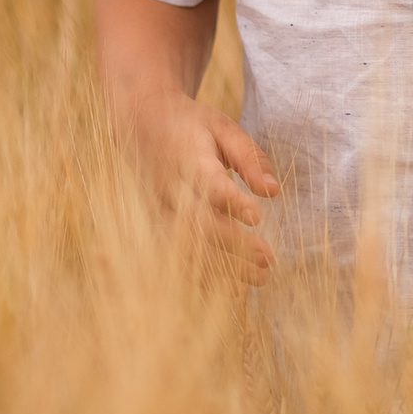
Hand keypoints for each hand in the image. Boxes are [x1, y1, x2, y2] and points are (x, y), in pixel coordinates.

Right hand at [120, 89, 280, 285]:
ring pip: (186, 246)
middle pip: (198, 222)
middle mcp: (168, 187)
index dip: (230, 202)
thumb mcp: (223, 127)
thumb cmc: (191, 126)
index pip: (208, 183)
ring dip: (223, 267)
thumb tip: (273, 192)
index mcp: (188, 157)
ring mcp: (158, 209)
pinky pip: (176, 257)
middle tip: (268, 258)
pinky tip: (233, 288)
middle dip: (234, 244)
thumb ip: (249, 157)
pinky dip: (202, 276)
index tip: (257, 216)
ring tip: (260, 278)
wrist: (139, 124)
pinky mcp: (155, 225)